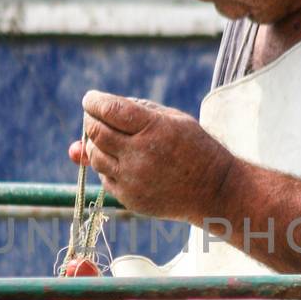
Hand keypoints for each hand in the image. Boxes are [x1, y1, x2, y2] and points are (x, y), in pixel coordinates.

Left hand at [71, 90, 234, 222]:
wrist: (214, 190)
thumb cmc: (192, 147)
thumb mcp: (170, 119)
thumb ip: (129, 112)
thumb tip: (86, 120)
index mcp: (155, 129)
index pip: (110, 110)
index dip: (93, 102)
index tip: (90, 99)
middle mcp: (142, 155)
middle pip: (96, 133)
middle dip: (90, 121)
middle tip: (95, 117)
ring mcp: (134, 180)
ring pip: (95, 156)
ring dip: (96, 145)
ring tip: (113, 140)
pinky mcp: (131, 199)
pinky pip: (105, 178)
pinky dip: (108, 166)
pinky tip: (126, 162)